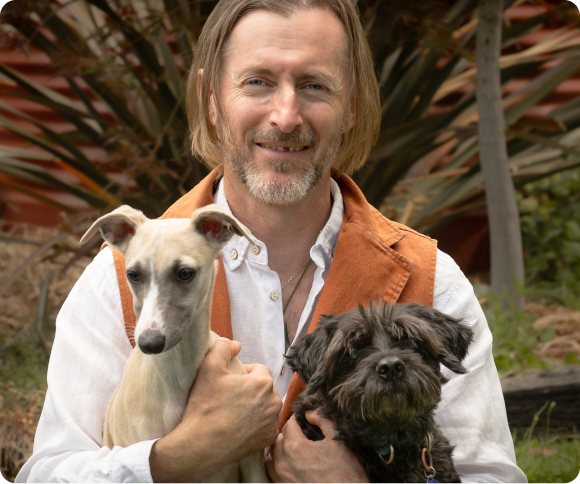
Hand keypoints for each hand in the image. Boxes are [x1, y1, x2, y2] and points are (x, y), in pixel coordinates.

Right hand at [150, 337, 282, 483]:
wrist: (200, 444)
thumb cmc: (205, 405)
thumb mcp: (209, 367)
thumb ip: (223, 347)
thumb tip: (236, 344)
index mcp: (263, 383)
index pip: (259, 369)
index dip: (243, 373)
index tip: (229, 382)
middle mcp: (274, 402)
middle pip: (264, 387)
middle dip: (251, 389)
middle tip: (230, 397)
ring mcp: (272, 423)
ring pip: (266, 405)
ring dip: (255, 405)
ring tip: (235, 411)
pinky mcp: (268, 439)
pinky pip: (265, 424)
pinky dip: (256, 423)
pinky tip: (240, 425)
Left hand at [266, 411, 369, 483]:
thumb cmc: (346, 470)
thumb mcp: (337, 437)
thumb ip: (321, 418)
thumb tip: (309, 412)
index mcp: (295, 447)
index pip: (289, 424)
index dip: (297, 418)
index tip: (304, 418)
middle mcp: (284, 463)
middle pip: (279, 439)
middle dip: (288, 431)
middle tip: (301, 430)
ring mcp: (283, 478)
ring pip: (272, 456)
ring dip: (280, 447)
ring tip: (293, 444)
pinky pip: (272, 472)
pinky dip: (276, 462)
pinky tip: (288, 460)